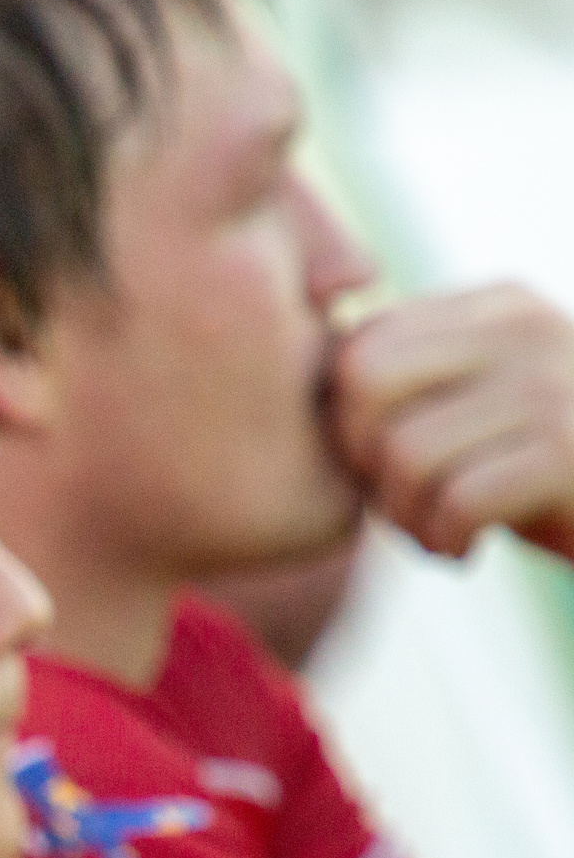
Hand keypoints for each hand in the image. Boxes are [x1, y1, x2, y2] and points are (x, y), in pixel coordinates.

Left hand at [333, 283, 573, 560]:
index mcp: (499, 308)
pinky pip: (457, 499)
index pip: (358, 343)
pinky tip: (466, 550)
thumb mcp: (489, 409)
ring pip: (403, 450)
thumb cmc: (560, 477)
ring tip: (437, 533)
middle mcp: (528, 330)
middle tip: (398, 505)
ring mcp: (556, 386)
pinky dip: (443, 539)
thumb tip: (309, 392)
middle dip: (360, 460)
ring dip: (402, 516)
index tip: (379, 467)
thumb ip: (420, 385)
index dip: (342, 420)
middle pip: (363, 382)